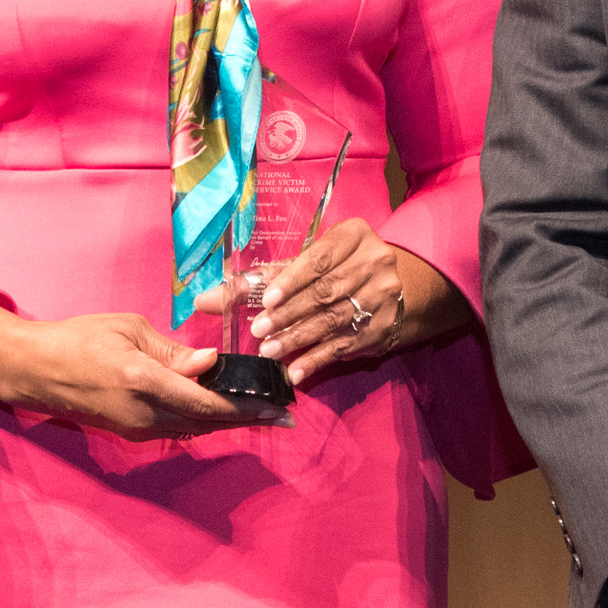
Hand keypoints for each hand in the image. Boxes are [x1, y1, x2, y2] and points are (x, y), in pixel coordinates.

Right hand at [0, 299, 265, 438]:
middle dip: (249, 418)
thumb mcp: (129, 330)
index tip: (279, 409)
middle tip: (283, 414)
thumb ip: (172, 351)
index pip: (210, 402)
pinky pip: (179, 427)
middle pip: (210, 422)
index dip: (249, 408)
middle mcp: (146, 414)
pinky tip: (223, 411)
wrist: (34, 370)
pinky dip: (205, 420)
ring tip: (261, 413)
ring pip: (197, 428)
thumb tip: (210, 363)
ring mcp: (138, 429)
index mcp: (146, 383)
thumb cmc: (79, 339)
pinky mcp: (132, 432)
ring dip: (229, 421)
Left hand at [200, 222, 470, 392]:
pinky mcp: (383, 328)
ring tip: (270, 352)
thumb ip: (266, 276)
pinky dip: (317, 360)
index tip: (267, 300)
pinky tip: (295, 372)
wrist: (402, 286)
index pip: (320, 259)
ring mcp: (384, 297)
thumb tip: (205, 300)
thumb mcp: (313, 261)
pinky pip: (345, 346)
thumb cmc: (343, 268)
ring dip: (299, 339)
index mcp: (355, 235)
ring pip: (334, 321)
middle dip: (290, 314)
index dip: (292, 280)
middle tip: (259, 332)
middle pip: (326, 292)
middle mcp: (376, 262)